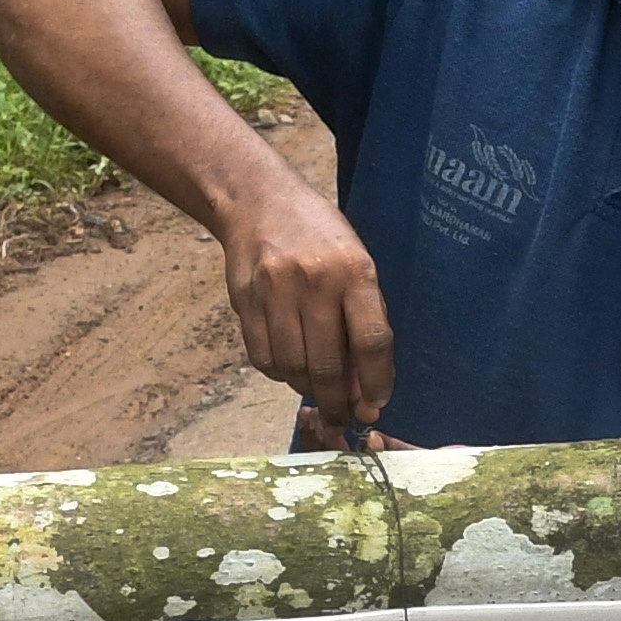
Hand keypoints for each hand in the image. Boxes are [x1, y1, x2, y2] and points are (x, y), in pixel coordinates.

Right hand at [226, 172, 396, 440]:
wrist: (260, 202)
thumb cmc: (321, 239)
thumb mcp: (357, 265)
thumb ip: (364, 321)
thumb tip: (363, 388)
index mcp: (354, 271)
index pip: (371, 342)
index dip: (376, 383)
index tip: (375, 407)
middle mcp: (314, 282)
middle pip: (327, 364)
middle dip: (338, 403)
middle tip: (343, 418)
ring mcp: (274, 291)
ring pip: (292, 368)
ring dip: (306, 389)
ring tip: (316, 387)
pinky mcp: (244, 301)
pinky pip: (263, 358)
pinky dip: (279, 374)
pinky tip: (289, 366)